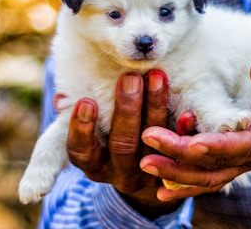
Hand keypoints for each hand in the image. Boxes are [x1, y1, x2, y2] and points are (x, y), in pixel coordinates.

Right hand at [65, 70, 181, 218]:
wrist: (149, 170)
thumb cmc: (107, 136)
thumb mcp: (88, 130)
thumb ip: (72, 116)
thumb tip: (62, 98)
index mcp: (93, 163)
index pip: (81, 151)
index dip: (82, 129)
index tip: (86, 102)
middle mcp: (119, 173)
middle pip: (122, 144)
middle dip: (127, 110)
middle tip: (130, 78)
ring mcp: (150, 174)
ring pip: (154, 144)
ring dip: (155, 109)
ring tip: (157, 77)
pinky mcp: (176, 171)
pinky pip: (183, 152)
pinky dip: (185, 131)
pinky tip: (188, 111)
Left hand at [140, 50, 250, 200]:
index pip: (244, 144)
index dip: (216, 147)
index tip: (188, 144)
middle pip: (220, 165)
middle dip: (182, 160)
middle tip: (148, 149)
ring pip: (213, 175)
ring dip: (179, 174)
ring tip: (147, 165)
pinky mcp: (243, 155)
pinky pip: (214, 173)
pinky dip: (189, 179)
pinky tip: (164, 184)